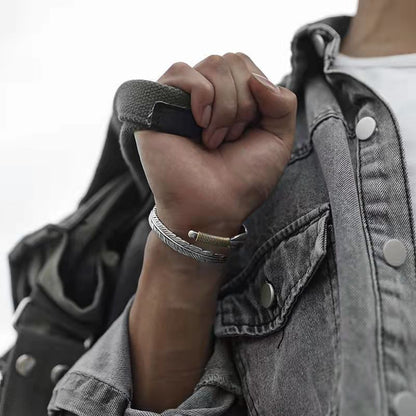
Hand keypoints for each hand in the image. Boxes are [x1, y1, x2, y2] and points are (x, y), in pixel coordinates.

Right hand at [134, 52, 296, 238]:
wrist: (213, 207)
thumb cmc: (243, 180)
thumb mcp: (278, 140)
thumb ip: (282, 102)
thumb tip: (256, 77)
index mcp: (232, 99)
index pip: (248, 66)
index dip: (256, 97)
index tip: (246, 135)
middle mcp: (207, 94)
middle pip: (234, 61)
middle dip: (242, 105)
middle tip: (229, 140)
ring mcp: (182, 97)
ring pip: (214, 65)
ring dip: (224, 108)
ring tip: (212, 140)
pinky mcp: (158, 102)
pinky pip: (183, 71)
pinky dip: (201, 97)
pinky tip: (198, 125)